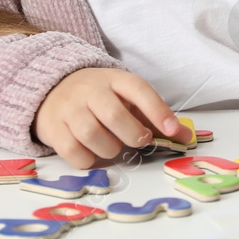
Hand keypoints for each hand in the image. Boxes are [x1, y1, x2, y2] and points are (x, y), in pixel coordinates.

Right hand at [33, 67, 190, 169]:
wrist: (53, 88)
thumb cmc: (99, 98)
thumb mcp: (126, 99)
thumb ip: (154, 118)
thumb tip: (186, 137)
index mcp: (114, 79)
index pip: (139, 90)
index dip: (158, 111)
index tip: (173, 131)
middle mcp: (90, 90)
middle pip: (114, 115)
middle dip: (132, 134)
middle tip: (139, 140)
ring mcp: (68, 108)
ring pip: (91, 134)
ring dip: (109, 148)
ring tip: (113, 146)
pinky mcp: (52, 127)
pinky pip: (72, 151)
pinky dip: (87, 159)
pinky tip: (93, 154)